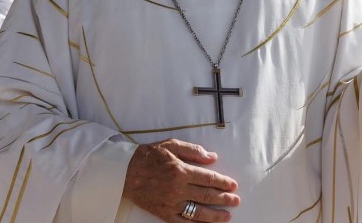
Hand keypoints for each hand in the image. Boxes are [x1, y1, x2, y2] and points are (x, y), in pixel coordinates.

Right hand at [123, 139, 238, 221]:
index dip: (223, 182)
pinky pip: (183, 222)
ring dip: (215, 215)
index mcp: (180, 170)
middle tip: (236, 200)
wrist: (125, 172)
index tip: (233, 185)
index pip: (208, 178)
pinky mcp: (164, 213)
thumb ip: (193, 150)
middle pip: (207, 195)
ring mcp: (171, 203)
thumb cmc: (148, 156)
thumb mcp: (170, 145)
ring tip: (227, 216)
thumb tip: (212, 157)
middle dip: (224, 198)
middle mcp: (178, 188)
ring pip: (198, 212)